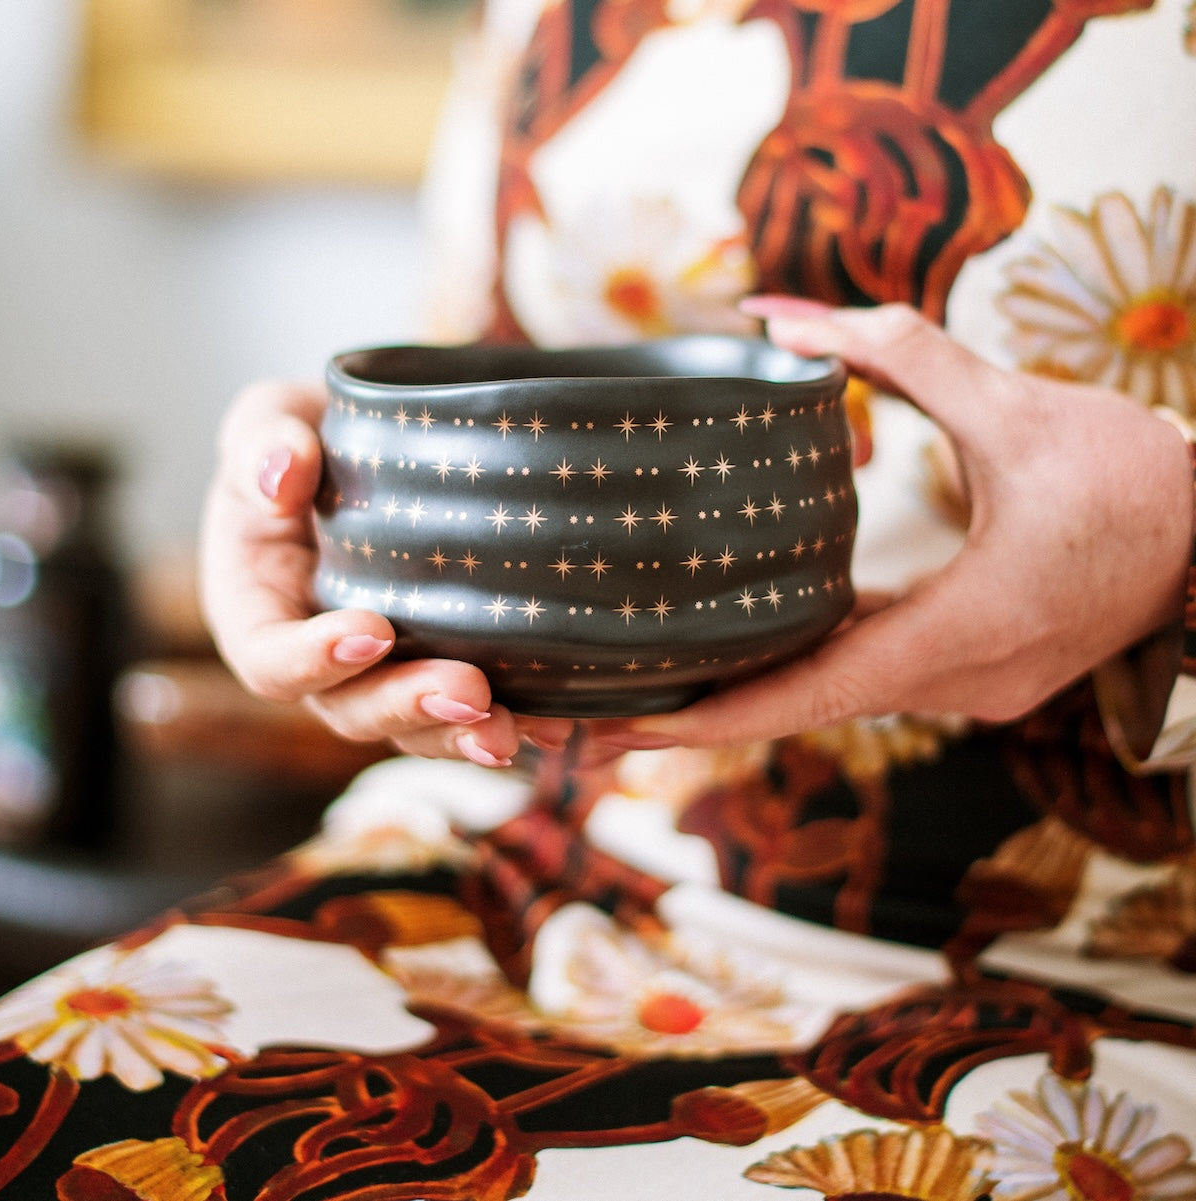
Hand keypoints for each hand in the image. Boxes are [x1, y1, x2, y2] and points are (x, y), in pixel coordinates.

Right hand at [199, 380, 572, 764]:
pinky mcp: (449, 668)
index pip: (271, 660)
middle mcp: (325, 663)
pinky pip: (482, 712)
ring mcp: (391, 675)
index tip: (373, 630)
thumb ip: (260, 441)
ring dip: (470, 735)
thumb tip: (280, 472)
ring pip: (422, 729)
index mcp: (262, 613)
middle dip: (413, 708)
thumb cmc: (313, 436)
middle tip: (472, 693)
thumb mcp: (273, 419)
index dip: (314, 659)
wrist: (385, 449)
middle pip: (356, 711)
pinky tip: (569, 724)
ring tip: (525, 732)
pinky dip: (527, 721)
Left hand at [589, 301, 1193, 749]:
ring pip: (836, 698)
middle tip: (604, 704)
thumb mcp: (1015, 404)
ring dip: (755, 691)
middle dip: (707, 711)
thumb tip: (778, 317)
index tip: (628, 724)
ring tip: (655, 677)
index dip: (713, 716)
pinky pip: (873, 679)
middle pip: (805, 707)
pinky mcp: (977, 673)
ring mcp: (970, 689)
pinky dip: (810, 666)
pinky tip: (753, 641)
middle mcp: (960, 681)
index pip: (810, 695)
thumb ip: (896, 354)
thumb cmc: (1134, 477)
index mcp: (967, 628)